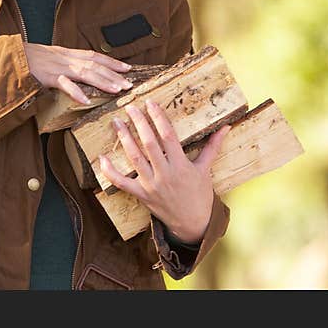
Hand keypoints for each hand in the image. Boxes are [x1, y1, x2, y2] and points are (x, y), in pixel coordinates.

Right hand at [23, 43, 133, 104]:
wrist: (7, 56)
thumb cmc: (27, 60)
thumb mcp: (49, 59)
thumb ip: (64, 65)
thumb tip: (78, 75)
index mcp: (66, 54)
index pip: (94, 56)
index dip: (112, 61)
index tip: (128, 68)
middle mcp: (65, 58)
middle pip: (94, 64)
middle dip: (113, 73)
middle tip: (129, 84)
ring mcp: (56, 66)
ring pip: (84, 72)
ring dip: (102, 81)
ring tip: (116, 90)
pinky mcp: (46, 76)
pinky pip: (63, 84)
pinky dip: (75, 92)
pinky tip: (86, 101)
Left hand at [99, 100, 230, 244]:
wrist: (192, 223)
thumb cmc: (199, 194)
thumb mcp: (206, 169)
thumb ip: (212, 146)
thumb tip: (225, 127)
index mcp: (181, 165)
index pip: (168, 136)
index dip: (159, 118)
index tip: (150, 103)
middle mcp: (165, 174)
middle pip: (149, 144)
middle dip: (139, 124)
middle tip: (130, 107)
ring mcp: (152, 185)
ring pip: (135, 159)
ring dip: (124, 139)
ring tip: (116, 123)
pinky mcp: (141, 195)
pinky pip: (122, 183)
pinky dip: (110, 172)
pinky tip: (101, 158)